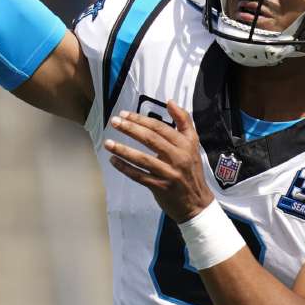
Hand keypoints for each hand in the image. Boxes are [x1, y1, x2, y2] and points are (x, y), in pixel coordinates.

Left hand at [104, 101, 214, 222]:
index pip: (160, 128)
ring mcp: (169, 173)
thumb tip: (170, 102)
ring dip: (123, 150)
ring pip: (142, 159)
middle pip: (150, 139)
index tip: (124, 114)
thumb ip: (184, 121)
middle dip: (130, 129)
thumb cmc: (191, 170)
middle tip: (114, 122)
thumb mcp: (193, 144)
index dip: (140, 119)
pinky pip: (139, 176)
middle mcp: (178, 157)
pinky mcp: (161, 187)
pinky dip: (125, 168)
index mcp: (185, 144)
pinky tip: (113, 161)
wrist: (197, 203)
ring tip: (108, 143)